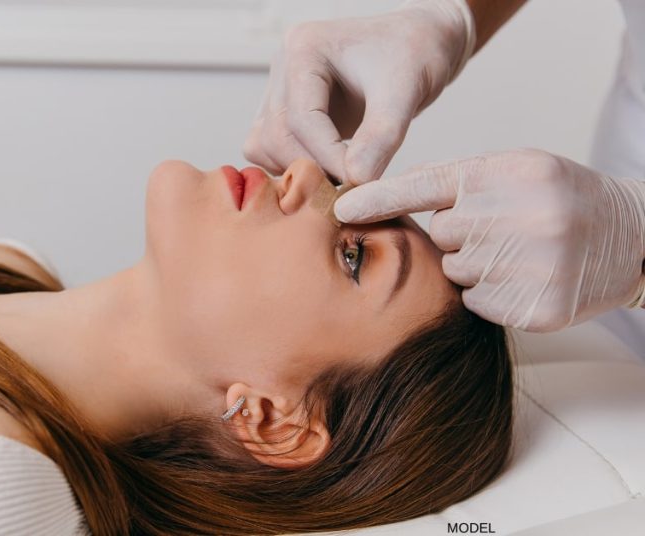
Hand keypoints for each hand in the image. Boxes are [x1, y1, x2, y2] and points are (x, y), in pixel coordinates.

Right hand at [243, 0, 473, 184]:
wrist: (418, 44)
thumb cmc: (415, 54)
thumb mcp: (406, 90)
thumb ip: (382, 135)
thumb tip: (356, 179)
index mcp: (305, 48)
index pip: (300, 118)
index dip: (327, 157)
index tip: (359, 181)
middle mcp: (283, 66)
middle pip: (275, 134)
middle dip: (310, 167)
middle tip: (348, 188)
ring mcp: (278, 88)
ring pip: (264, 145)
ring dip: (297, 169)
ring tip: (340, 179)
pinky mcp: (284, 110)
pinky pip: (270, 149)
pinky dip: (295, 165)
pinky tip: (328, 170)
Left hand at [334, 149, 644, 330]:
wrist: (636, 238)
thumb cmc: (561, 198)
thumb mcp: (517, 170)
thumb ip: (458, 182)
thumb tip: (380, 196)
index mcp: (513, 173)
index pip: (430, 184)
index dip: (380, 198)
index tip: (341, 208)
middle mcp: (524, 216)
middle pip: (441, 235)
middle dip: (458, 235)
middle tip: (497, 229)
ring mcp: (534, 265)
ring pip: (456, 272)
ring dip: (474, 265)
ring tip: (517, 252)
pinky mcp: (539, 308)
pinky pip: (478, 303)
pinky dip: (491, 294)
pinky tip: (525, 278)